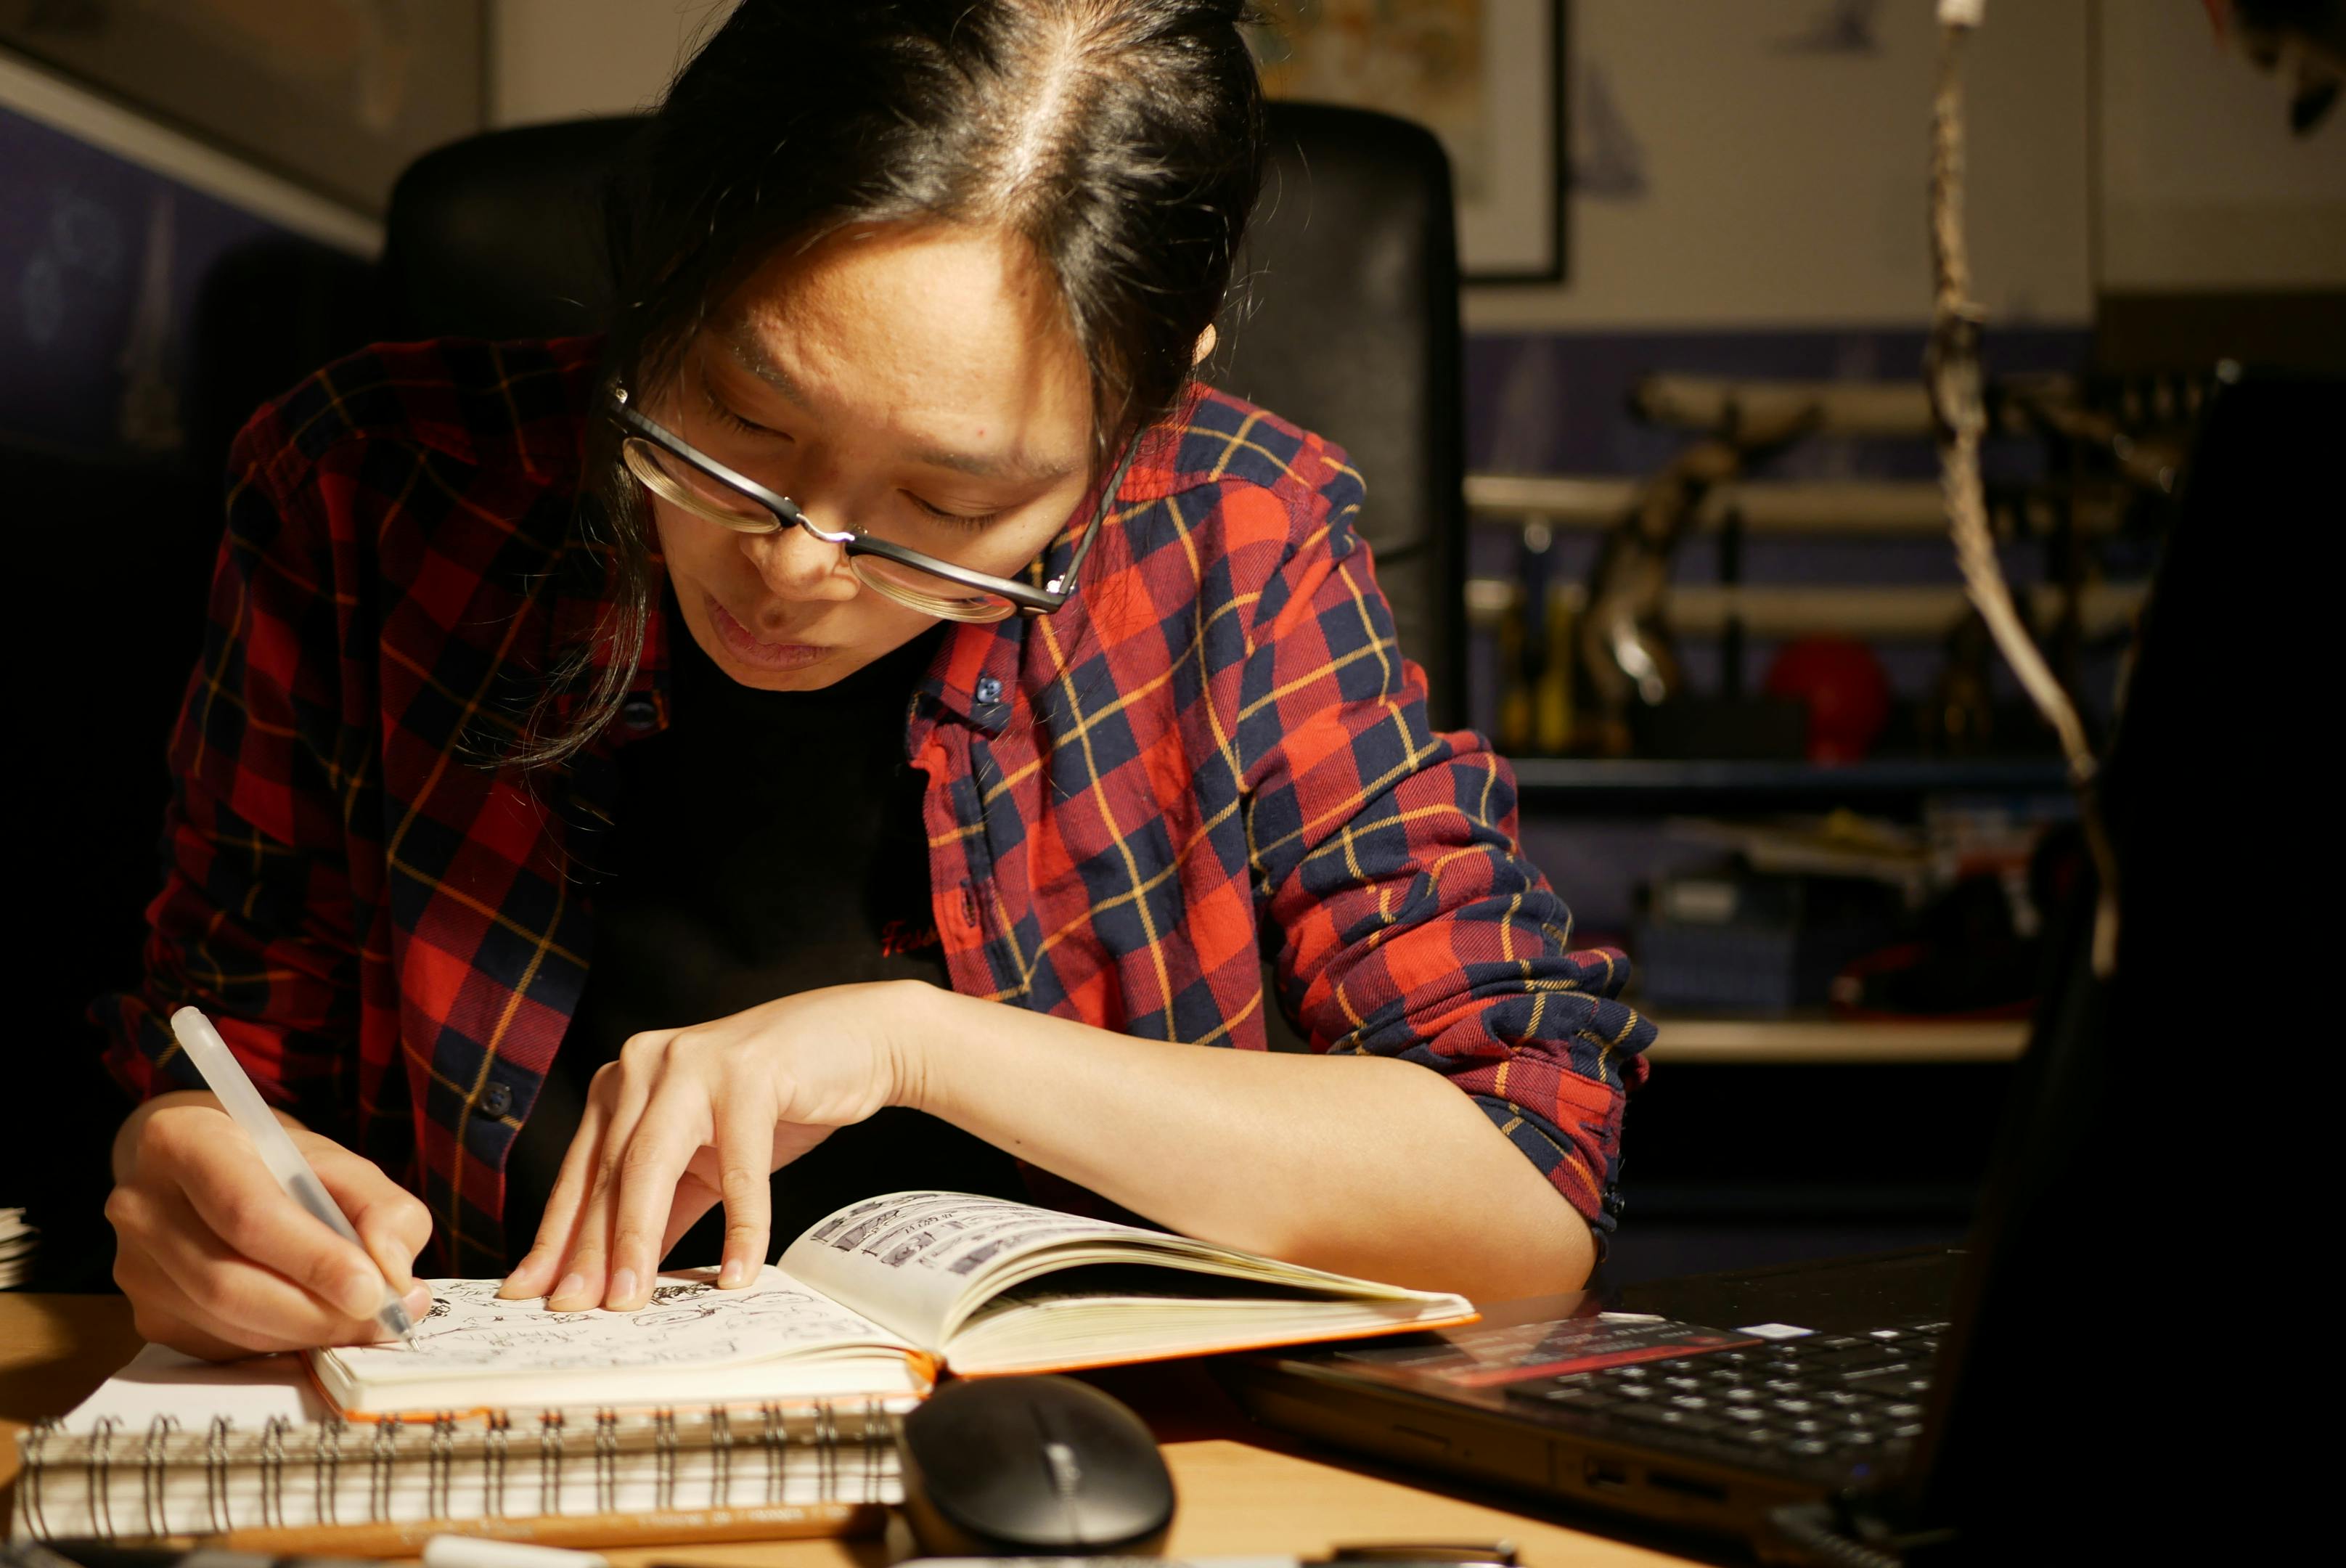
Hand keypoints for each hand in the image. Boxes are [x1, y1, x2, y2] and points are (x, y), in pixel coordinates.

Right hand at [106, 1094, 432, 1359]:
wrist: (215, 1175)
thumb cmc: (283, 1167)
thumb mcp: (343, 1166)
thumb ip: (384, 1210)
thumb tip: (395, 1276)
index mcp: (183, 1140)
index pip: (247, 1212)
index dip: (313, 1259)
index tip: (372, 1291)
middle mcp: (142, 1204)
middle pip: (229, 1281)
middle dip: (317, 1312)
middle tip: (383, 1319)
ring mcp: (134, 1266)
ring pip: (226, 1323)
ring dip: (305, 1335)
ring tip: (363, 1321)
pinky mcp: (148, 1314)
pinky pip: (221, 1346)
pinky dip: (280, 1346)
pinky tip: (315, 1326)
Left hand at [498, 981, 925, 1310]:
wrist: (856, 1041)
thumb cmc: (776, 1102)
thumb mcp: (706, 1156)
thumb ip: (663, 1205)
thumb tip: (620, 1279)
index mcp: (624, 1084)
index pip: (581, 1172)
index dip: (556, 1237)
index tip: (533, 1294)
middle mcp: (645, 1065)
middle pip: (608, 1172)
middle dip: (588, 1249)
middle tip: (574, 1310)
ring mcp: (694, 1063)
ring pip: (653, 1163)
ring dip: (638, 1238)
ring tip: (631, 1300)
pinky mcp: (749, 1072)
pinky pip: (739, 1163)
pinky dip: (741, 1224)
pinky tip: (738, 1272)